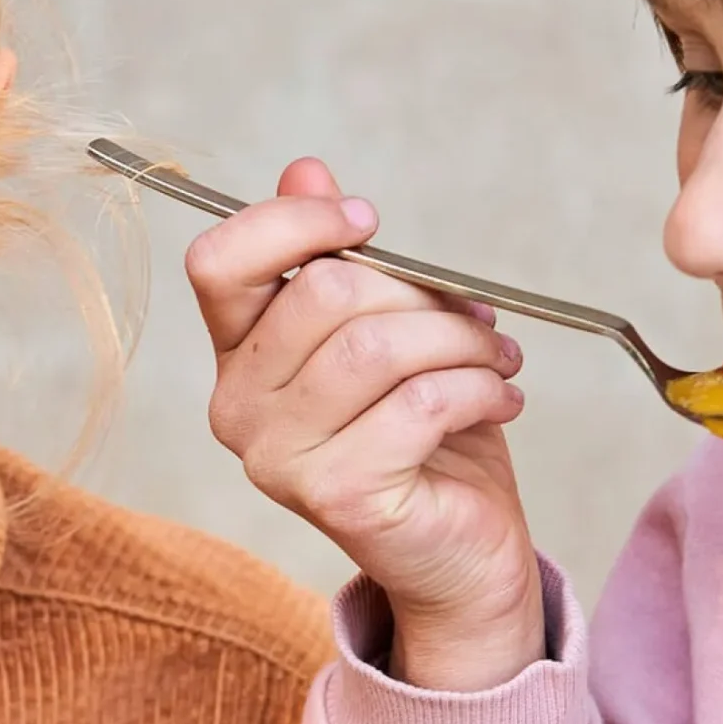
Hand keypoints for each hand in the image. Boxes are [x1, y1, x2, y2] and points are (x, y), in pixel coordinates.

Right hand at [186, 157, 545, 691]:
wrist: (458, 554)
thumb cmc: (424, 439)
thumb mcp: (386, 329)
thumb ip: (337, 256)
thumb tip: (306, 169)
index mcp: (237, 358)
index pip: (220, 261)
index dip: (296, 222)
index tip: (372, 221)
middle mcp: (237, 409)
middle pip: (323, 293)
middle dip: (420, 291)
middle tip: (475, 315)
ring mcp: (278, 459)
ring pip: (376, 346)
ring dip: (460, 339)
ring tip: (497, 356)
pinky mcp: (335, 495)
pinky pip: (417, 403)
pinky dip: (478, 388)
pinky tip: (501, 398)